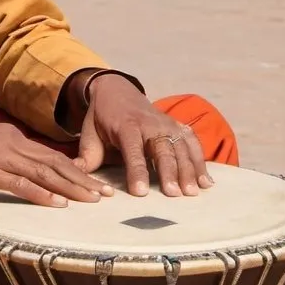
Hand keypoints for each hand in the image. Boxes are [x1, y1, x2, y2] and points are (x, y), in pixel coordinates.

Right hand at [0, 118, 114, 207]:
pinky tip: (55, 205)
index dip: (73, 170)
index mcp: (1, 138)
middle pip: (50, 161)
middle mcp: (1, 141)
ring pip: (39, 170)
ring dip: (68, 187)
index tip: (96, 186)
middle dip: (81, 180)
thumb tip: (4, 179)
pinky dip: (37, 193)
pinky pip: (12, 181)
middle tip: (107, 197)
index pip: (45, 155)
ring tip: (92, 202)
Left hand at [72, 75, 212, 197]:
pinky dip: (201, 160)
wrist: (116, 90)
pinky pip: (193, 142)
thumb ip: (87, 155)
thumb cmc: (101, 118)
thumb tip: (76, 176)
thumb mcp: (89, 133)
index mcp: (126, 125)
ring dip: (189, 169)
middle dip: (169, 172)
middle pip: (162, 149)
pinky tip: (207, 181)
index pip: (132, 150)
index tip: (140, 193)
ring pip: (181, 146)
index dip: (136, 171)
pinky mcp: (177, 126)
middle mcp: (150, 123)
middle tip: (174, 195)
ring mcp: (166, 123)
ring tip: (193, 192)